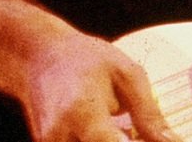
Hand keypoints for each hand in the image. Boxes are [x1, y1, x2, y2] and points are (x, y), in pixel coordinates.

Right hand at [20, 32, 182, 141]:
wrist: (39, 58)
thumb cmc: (86, 59)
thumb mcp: (127, 74)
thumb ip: (149, 114)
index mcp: (83, 113)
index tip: (152, 137)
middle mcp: (60, 137)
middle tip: (134, 128)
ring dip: (111, 141)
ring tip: (122, 129)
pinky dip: (98, 141)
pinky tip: (108, 132)